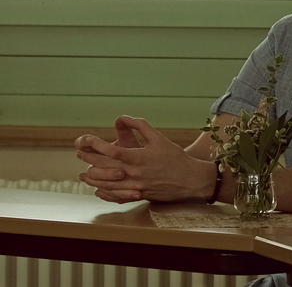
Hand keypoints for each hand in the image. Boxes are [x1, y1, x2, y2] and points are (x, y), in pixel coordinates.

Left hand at [77, 116, 215, 203]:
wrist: (189, 179)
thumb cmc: (175, 157)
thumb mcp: (159, 138)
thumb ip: (141, 126)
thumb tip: (123, 117)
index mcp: (139, 158)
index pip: (112, 151)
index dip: (97, 145)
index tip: (87, 140)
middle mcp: (135, 174)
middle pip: (105, 168)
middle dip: (90, 160)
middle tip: (79, 153)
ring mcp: (136, 187)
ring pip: (108, 185)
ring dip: (93, 179)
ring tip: (83, 173)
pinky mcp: (139, 195)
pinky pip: (117, 197)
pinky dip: (105, 194)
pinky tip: (98, 190)